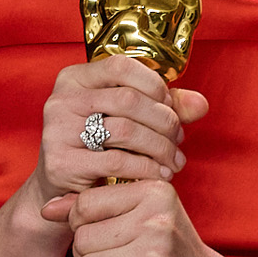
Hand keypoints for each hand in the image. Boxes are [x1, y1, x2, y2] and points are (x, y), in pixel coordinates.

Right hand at [30, 55, 209, 208]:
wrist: (60, 190)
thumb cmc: (97, 148)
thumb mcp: (127, 119)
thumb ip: (164, 107)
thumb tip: (201, 104)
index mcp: (75, 78)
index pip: (122, 66)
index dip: (155, 85)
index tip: (170, 108)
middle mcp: (61, 100)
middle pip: (129, 100)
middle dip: (164, 122)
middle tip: (178, 141)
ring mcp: (56, 131)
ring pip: (126, 130)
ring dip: (160, 148)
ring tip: (173, 161)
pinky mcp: (60, 163)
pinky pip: (116, 162)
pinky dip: (146, 169)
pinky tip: (158, 175)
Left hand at [63, 179, 229, 256]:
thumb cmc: (167, 248)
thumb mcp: (140, 214)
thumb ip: (93, 205)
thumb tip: (46, 208)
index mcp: (156, 192)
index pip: (86, 203)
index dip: (85, 223)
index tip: (110, 232)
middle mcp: (157, 220)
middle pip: (82, 237)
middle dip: (91, 253)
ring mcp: (154, 255)